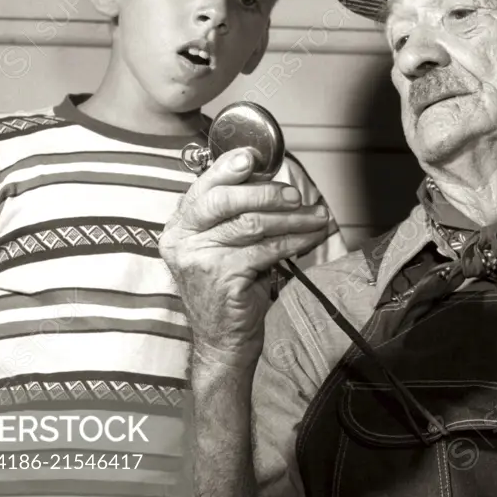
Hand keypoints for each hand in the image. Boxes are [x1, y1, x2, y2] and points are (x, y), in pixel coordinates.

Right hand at [159, 148, 330, 366]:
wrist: (223, 340)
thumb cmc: (230, 288)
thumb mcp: (224, 246)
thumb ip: (235, 216)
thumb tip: (272, 182)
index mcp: (179, 226)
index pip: (203, 188)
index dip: (228, 168)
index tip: (254, 157)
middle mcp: (181, 240)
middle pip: (225, 200)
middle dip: (266, 193)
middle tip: (295, 195)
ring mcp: (199, 258)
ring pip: (252, 224)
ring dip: (292, 219)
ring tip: (317, 217)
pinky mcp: (222, 276)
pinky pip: (266, 249)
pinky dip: (295, 240)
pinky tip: (311, 237)